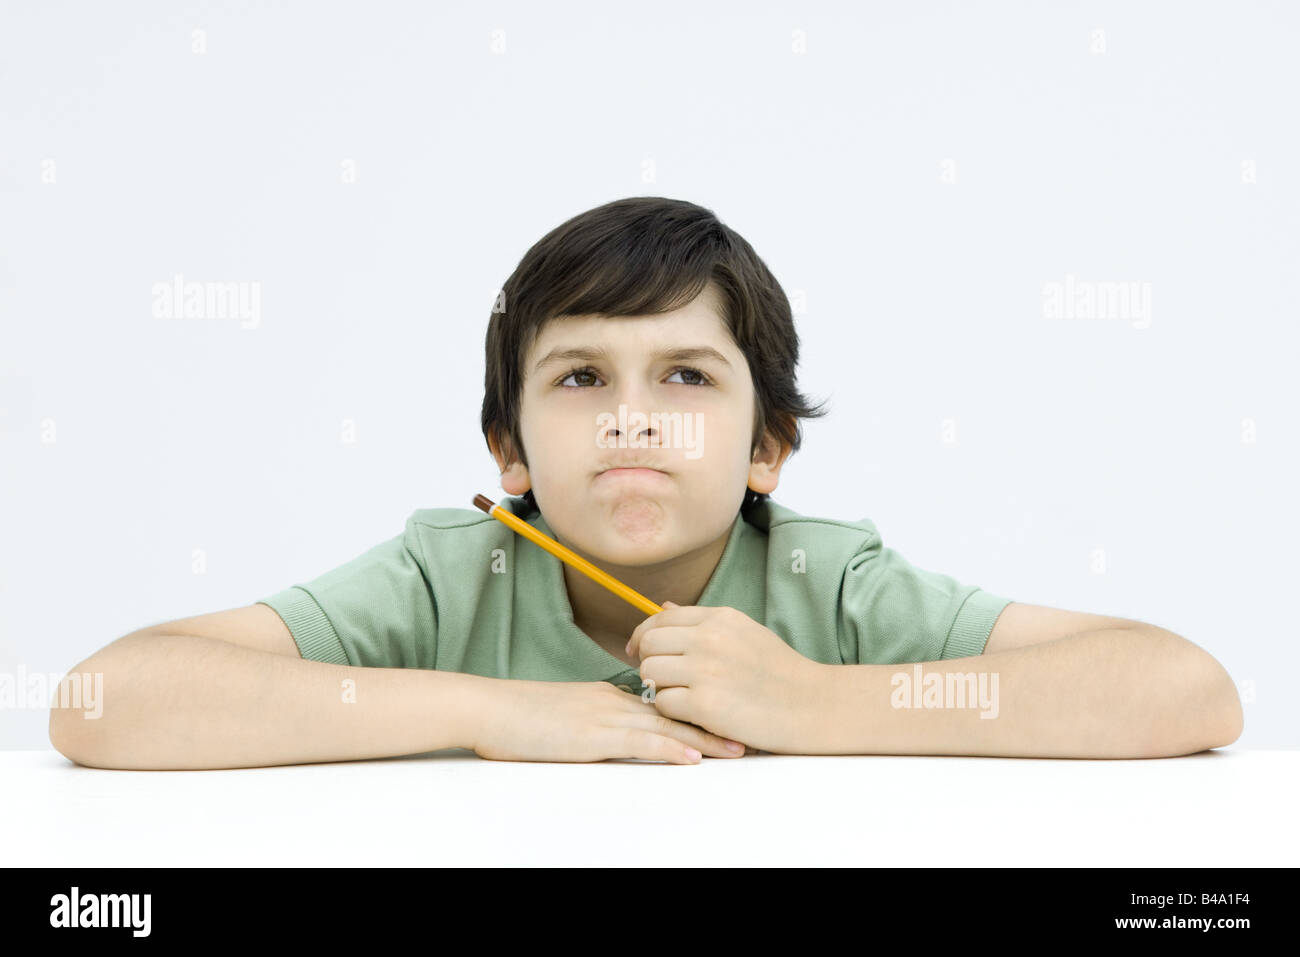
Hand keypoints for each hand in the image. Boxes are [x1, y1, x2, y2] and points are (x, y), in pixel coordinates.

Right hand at [471, 678, 747, 764]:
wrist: (488, 708)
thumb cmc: (520, 717)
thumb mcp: (567, 716)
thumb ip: (597, 721)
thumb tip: (621, 735)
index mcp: (610, 696)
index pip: (665, 702)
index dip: (699, 711)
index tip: (729, 717)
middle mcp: (614, 701)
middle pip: (675, 711)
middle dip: (714, 722)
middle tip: (748, 731)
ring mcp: (604, 716)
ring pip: (666, 725)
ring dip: (704, 738)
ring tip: (736, 749)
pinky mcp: (592, 735)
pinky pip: (639, 741)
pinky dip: (669, 748)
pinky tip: (692, 757)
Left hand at [626, 602, 827, 753]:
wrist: (813, 705)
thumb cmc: (780, 673)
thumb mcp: (744, 633)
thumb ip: (703, 622)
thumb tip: (663, 607)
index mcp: (720, 618)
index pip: (661, 618)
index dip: (643, 636)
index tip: (638, 651)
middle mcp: (709, 638)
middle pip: (649, 645)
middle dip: (650, 663)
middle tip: (664, 680)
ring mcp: (706, 670)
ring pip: (650, 674)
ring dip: (660, 689)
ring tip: (684, 697)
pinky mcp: (704, 703)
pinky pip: (663, 703)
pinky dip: (673, 711)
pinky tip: (695, 714)